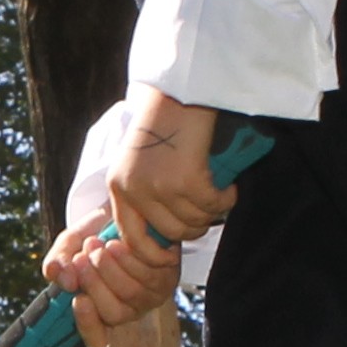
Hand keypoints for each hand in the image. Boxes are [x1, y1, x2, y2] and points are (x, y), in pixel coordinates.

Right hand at [43, 210, 184, 346]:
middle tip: (81, 257)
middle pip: (114, 314)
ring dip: (110, 268)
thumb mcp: (70, 245)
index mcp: (102, 311)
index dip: (88, 324)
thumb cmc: (97, 232)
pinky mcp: (168, 277)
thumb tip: (60, 279)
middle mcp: (129, 310)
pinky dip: (129, 258)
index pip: (97, 339)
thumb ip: (58, 262)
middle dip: (95, 285)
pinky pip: (149, 275)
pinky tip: (118, 241)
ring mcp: (150, 296)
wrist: (127, 209)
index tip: (78, 299)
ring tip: (96, 243)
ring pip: (131, 294)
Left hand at [111, 87, 235, 252]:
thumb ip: (142, 194)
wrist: (181, 90)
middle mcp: (135, 190)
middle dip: (193, 228)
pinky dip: (225, 199)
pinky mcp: (187, 180)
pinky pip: (213, 206)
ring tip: (217, 194)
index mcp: (119, 187)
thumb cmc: (165, 123)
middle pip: (170, 234)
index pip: (132, 238)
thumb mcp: (139, 161)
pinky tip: (227, 187)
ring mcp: (160, 187)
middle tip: (206, 212)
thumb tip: (162, 235)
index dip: (153, 254)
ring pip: (194, 222)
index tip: (171, 256)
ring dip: (211, 212)